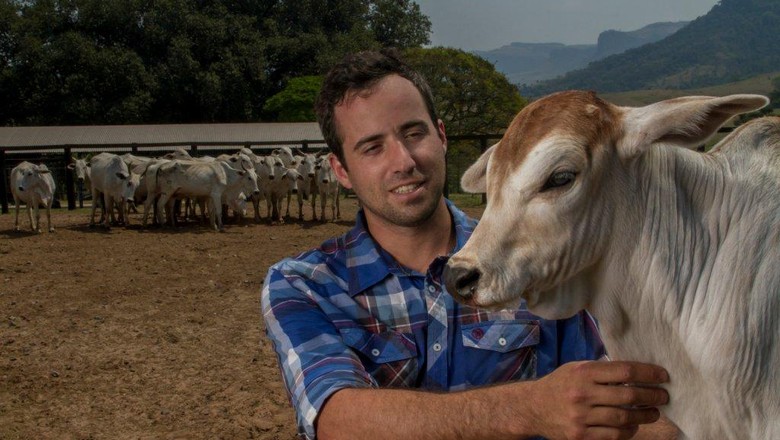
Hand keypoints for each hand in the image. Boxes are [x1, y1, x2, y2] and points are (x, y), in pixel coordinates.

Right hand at [528, 360, 669, 439]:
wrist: (532, 407)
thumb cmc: (560, 384)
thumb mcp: (577, 368)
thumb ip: (602, 370)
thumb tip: (637, 372)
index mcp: (583, 373)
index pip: (625, 371)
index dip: (648, 373)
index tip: (663, 376)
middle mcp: (582, 394)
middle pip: (628, 396)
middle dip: (652, 396)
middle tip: (664, 396)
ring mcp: (581, 417)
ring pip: (624, 419)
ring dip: (645, 416)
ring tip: (654, 412)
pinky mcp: (580, 436)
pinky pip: (613, 436)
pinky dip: (629, 431)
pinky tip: (634, 426)